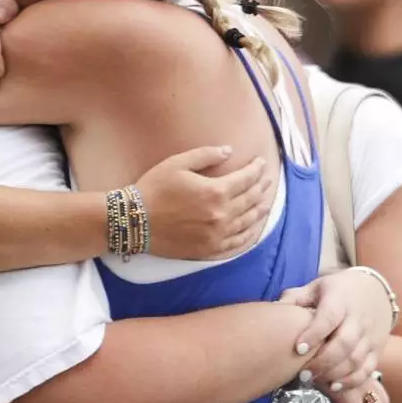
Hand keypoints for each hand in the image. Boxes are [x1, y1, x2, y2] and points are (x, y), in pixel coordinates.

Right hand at [131, 146, 273, 259]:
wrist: (134, 221)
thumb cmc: (154, 188)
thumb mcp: (177, 163)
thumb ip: (206, 155)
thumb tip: (229, 151)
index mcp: (216, 192)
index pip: (246, 179)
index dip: (256, 169)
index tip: (261, 163)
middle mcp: (222, 215)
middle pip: (251, 200)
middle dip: (261, 187)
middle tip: (267, 180)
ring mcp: (217, 235)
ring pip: (248, 222)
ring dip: (260, 210)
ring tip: (266, 202)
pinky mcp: (209, 250)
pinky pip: (237, 243)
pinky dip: (249, 235)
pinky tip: (253, 229)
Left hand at [281, 268, 394, 389]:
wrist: (375, 290)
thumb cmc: (338, 290)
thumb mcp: (316, 286)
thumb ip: (295, 298)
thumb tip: (273, 310)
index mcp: (340, 300)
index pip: (328, 317)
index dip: (313, 334)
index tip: (297, 349)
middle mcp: (358, 319)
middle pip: (344, 344)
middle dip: (323, 362)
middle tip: (303, 374)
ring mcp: (370, 336)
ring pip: (356, 360)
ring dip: (335, 374)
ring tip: (314, 380)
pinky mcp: (377, 349)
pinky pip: (367, 369)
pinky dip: (352, 381)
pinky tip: (333, 386)